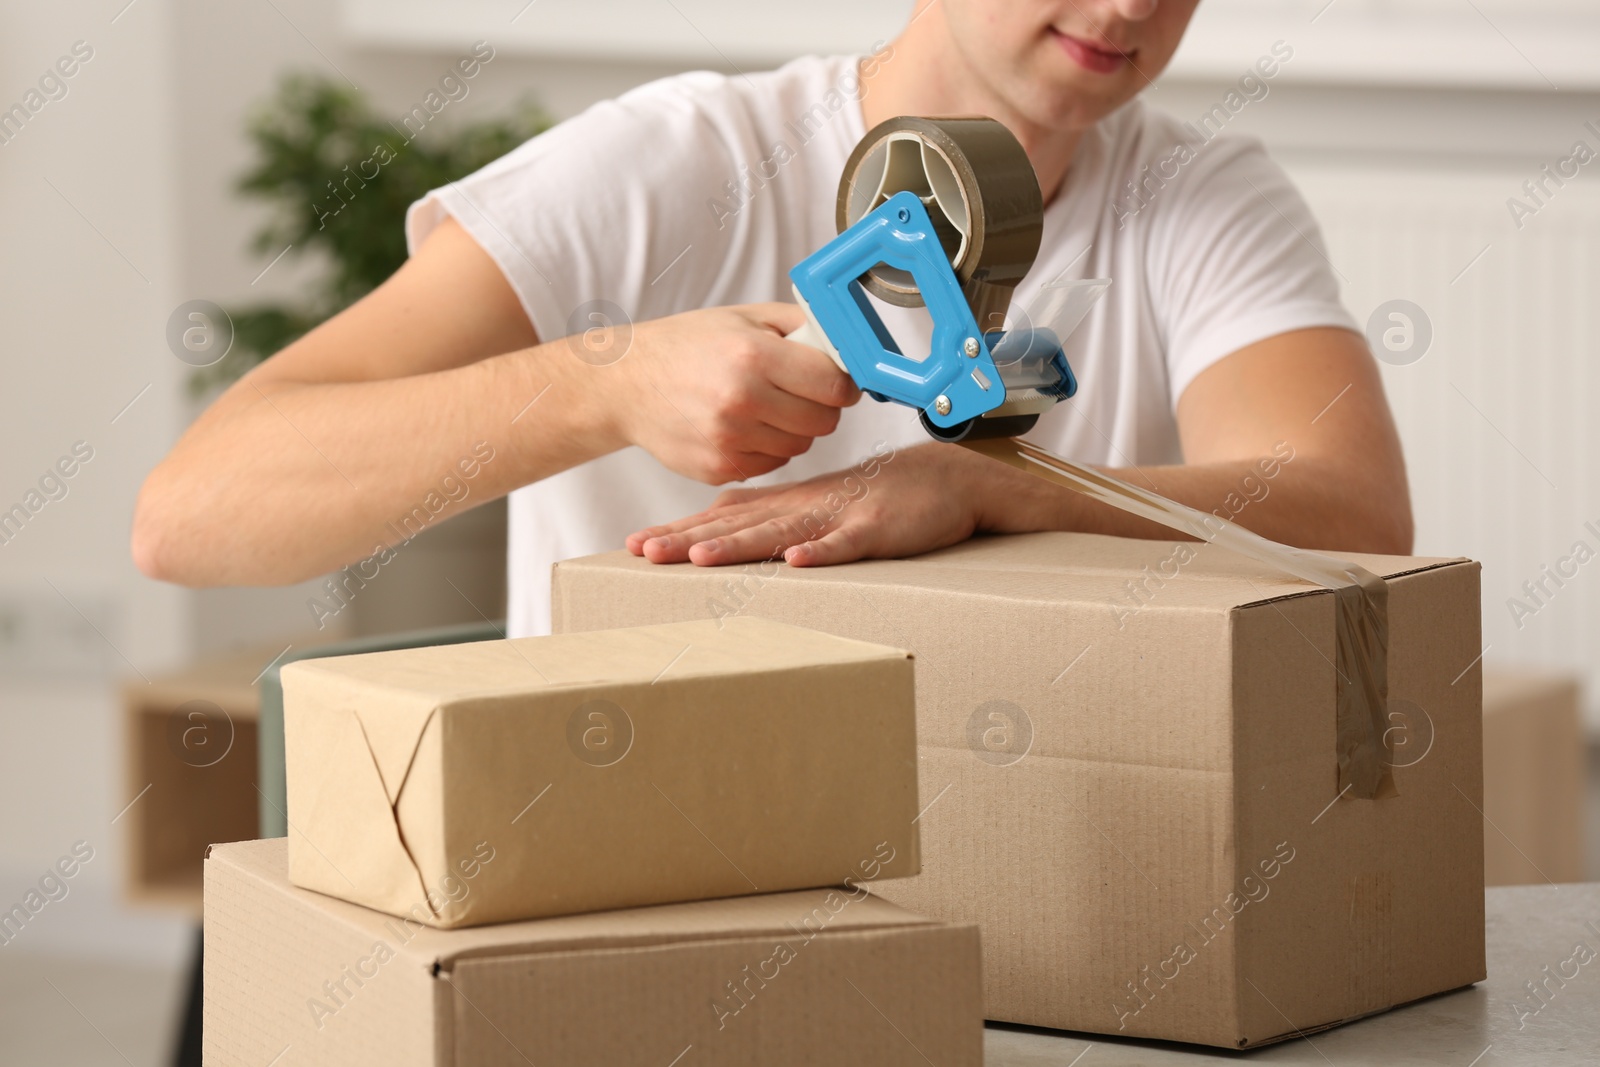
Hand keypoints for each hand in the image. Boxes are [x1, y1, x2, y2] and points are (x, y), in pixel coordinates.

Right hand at [603, 303, 860, 483]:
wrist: (626, 384)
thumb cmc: (688, 345)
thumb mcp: (745, 317)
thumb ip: (801, 326)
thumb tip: (850, 344)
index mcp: (754, 356)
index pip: (835, 386)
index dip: (843, 384)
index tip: (835, 380)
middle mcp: (743, 401)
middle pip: (825, 421)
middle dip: (820, 406)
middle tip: (798, 391)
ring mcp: (730, 440)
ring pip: (801, 446)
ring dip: (793, 428)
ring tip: (764, 405)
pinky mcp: (719, 468)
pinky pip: (772, 464)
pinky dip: (767, 447)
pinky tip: (742, 425)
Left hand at [625, 442, 990, 566]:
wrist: (945, 480)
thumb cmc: (876, 496)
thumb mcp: (813, 505)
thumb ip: (767, 513)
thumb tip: (714, 520)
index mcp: (787, 503)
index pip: (723, 516)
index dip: (680, 529)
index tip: (634, 544)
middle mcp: (804, 506)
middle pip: (740, 525)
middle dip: (690, 539)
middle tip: (643, 551)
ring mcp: (840, 514)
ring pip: (783, 532)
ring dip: (742, 546)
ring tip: (701, 559)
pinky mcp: (878, 528)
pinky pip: (848, 542)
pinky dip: (824, 552)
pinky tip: (798, 562)